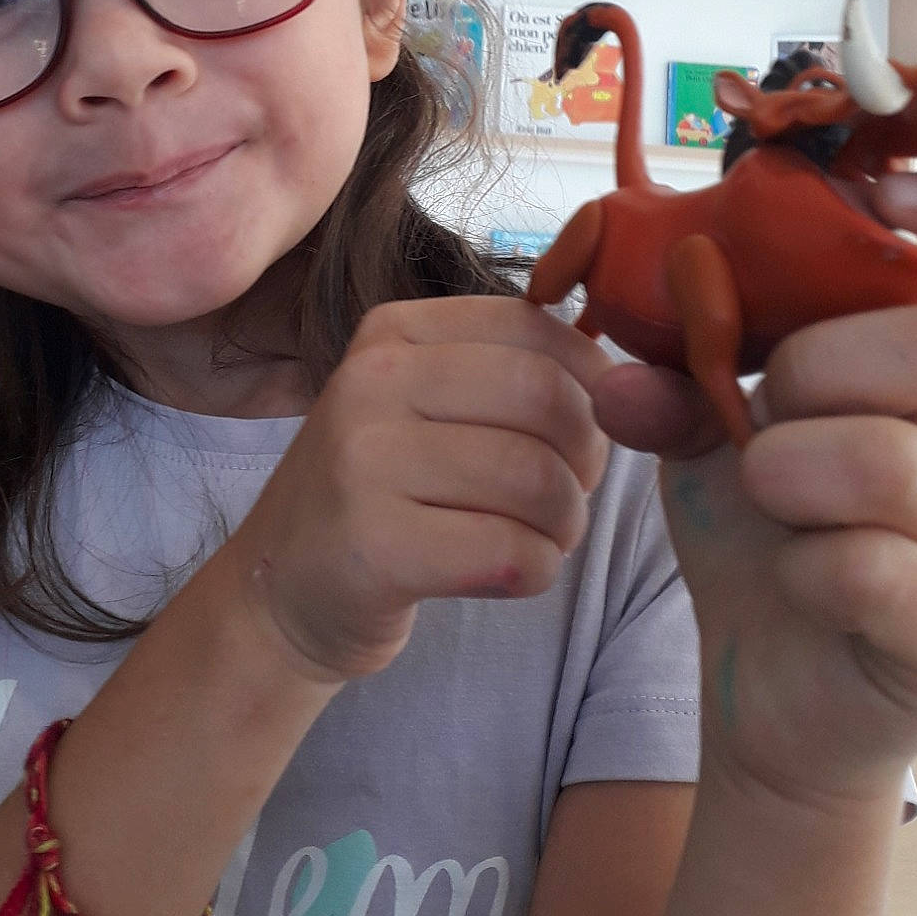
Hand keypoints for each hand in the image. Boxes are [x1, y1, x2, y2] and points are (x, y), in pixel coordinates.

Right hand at [222, 297, 610, 683]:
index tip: (586, 433)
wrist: (282, 589)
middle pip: (546, 399)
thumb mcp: (426, 406)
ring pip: (537, 480)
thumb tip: (635, 380)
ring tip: (535, 538)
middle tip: (566, 497)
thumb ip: (512, 375)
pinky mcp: (374, 545)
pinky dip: (536, 572)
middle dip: (587, 459)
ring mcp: (363, 460)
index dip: (591, 384)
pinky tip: (505, 576)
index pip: (533, 326)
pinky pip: (513, 553)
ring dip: (564, 525)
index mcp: (392, 332)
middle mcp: (370, 380)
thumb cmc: (383, 494)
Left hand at [593, 169, 916, 809]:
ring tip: (774, 490)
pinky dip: (809, 565)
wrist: (777, 683)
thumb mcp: (720, 426)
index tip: (891, 204)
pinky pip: (877, 570)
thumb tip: (618, 372)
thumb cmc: (775, 529)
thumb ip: (686, 370)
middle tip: (774, 412)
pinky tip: (807, 580)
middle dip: (821, 368)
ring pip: (899, 460)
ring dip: (794, 468)